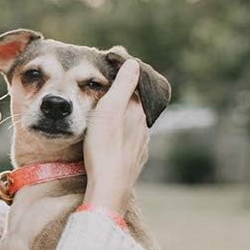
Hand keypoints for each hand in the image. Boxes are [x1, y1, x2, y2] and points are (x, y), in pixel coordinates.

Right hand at [83, 58, 148, 216]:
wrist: (109, 186)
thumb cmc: (104, 146)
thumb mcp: (110, 109)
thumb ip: (123, 85)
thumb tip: (134, 62)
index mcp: (138, 112)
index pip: (135, 89)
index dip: (124, 81)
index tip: (111, 75)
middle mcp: (144, 128)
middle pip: (135, 108)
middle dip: (123, 101)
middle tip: (106, 96)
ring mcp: (141, 147)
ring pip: (133, 127)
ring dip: (123, 121)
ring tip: (108, 119)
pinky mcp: (134, 162)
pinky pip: (130, 145)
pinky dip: (122, 138)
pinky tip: (113, 142)